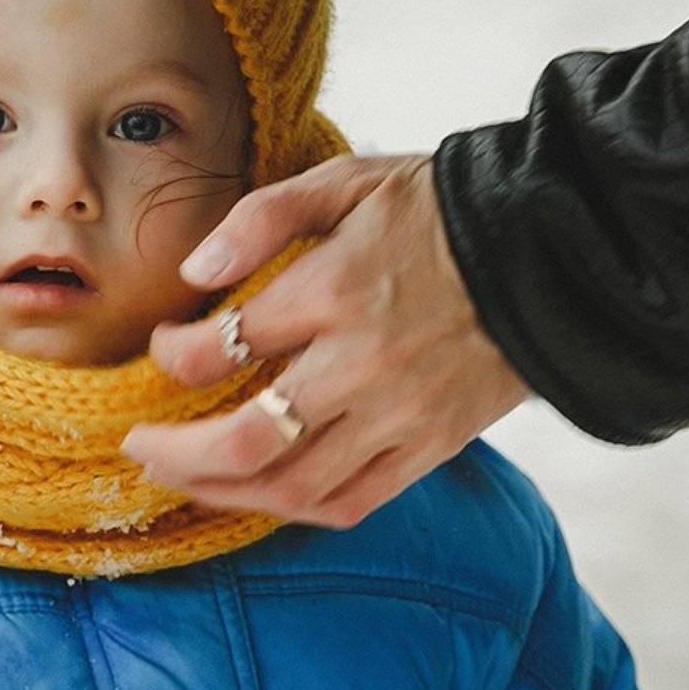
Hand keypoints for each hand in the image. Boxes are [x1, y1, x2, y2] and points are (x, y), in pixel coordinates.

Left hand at [121, 155, 530, 527]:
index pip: (221, 346)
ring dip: (222, 492)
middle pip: (245, 439)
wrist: (550, 250)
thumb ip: (261, 217)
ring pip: (292, 485)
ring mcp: (400, 414)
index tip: (164, 347)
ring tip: (182, 478)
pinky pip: (352, 502)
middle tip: (138, 447)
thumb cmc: (436, 207)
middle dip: (175, 454)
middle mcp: (362, 363)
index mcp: (333, 290)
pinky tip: (261, 495)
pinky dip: (296, 509)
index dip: (172, 356)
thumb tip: (193, 270)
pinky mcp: (432, 446)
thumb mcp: (346, 181)